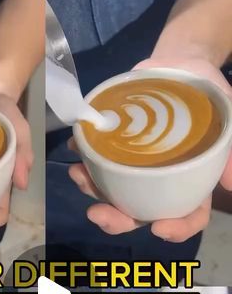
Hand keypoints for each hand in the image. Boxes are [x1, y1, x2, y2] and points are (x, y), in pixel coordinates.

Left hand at [69, 57, 231, 241]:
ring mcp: (135, 167)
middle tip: (97, 213)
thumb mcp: (228, 116)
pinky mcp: (117, 147)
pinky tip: (77, 149)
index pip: (187, 216)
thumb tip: (231, 185)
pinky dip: (84, 156)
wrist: (182, 63)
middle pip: (139, 214)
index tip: (158, 228)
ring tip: (78, 174)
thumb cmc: (209, 95)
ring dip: (91, 189)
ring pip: (112, 191)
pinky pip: (98, 160)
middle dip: (115, 220)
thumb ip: (230, 152)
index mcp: (190, 185)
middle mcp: (159, 183)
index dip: (176, 229)